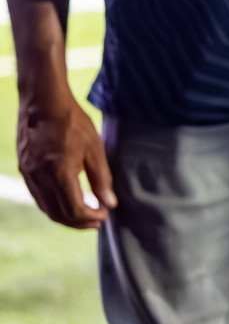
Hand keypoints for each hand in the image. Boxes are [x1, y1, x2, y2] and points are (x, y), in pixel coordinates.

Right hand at [17, 87, 115, 229]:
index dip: (91, 217)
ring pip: (46, 207)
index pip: (74, 210)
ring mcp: (28, 174)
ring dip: (66, 216)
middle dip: (79, 222)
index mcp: (59, 174)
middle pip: (58, 214)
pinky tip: (67, 200)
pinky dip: (53, 204)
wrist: (43, 101)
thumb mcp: (95, 149)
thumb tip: (109, 203)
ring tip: (85, 214)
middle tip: (97, 220)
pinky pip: (38, 196)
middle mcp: (40, 178)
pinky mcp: (24, 169)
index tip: (105, 215)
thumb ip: (101, 179)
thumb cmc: (72, 122)